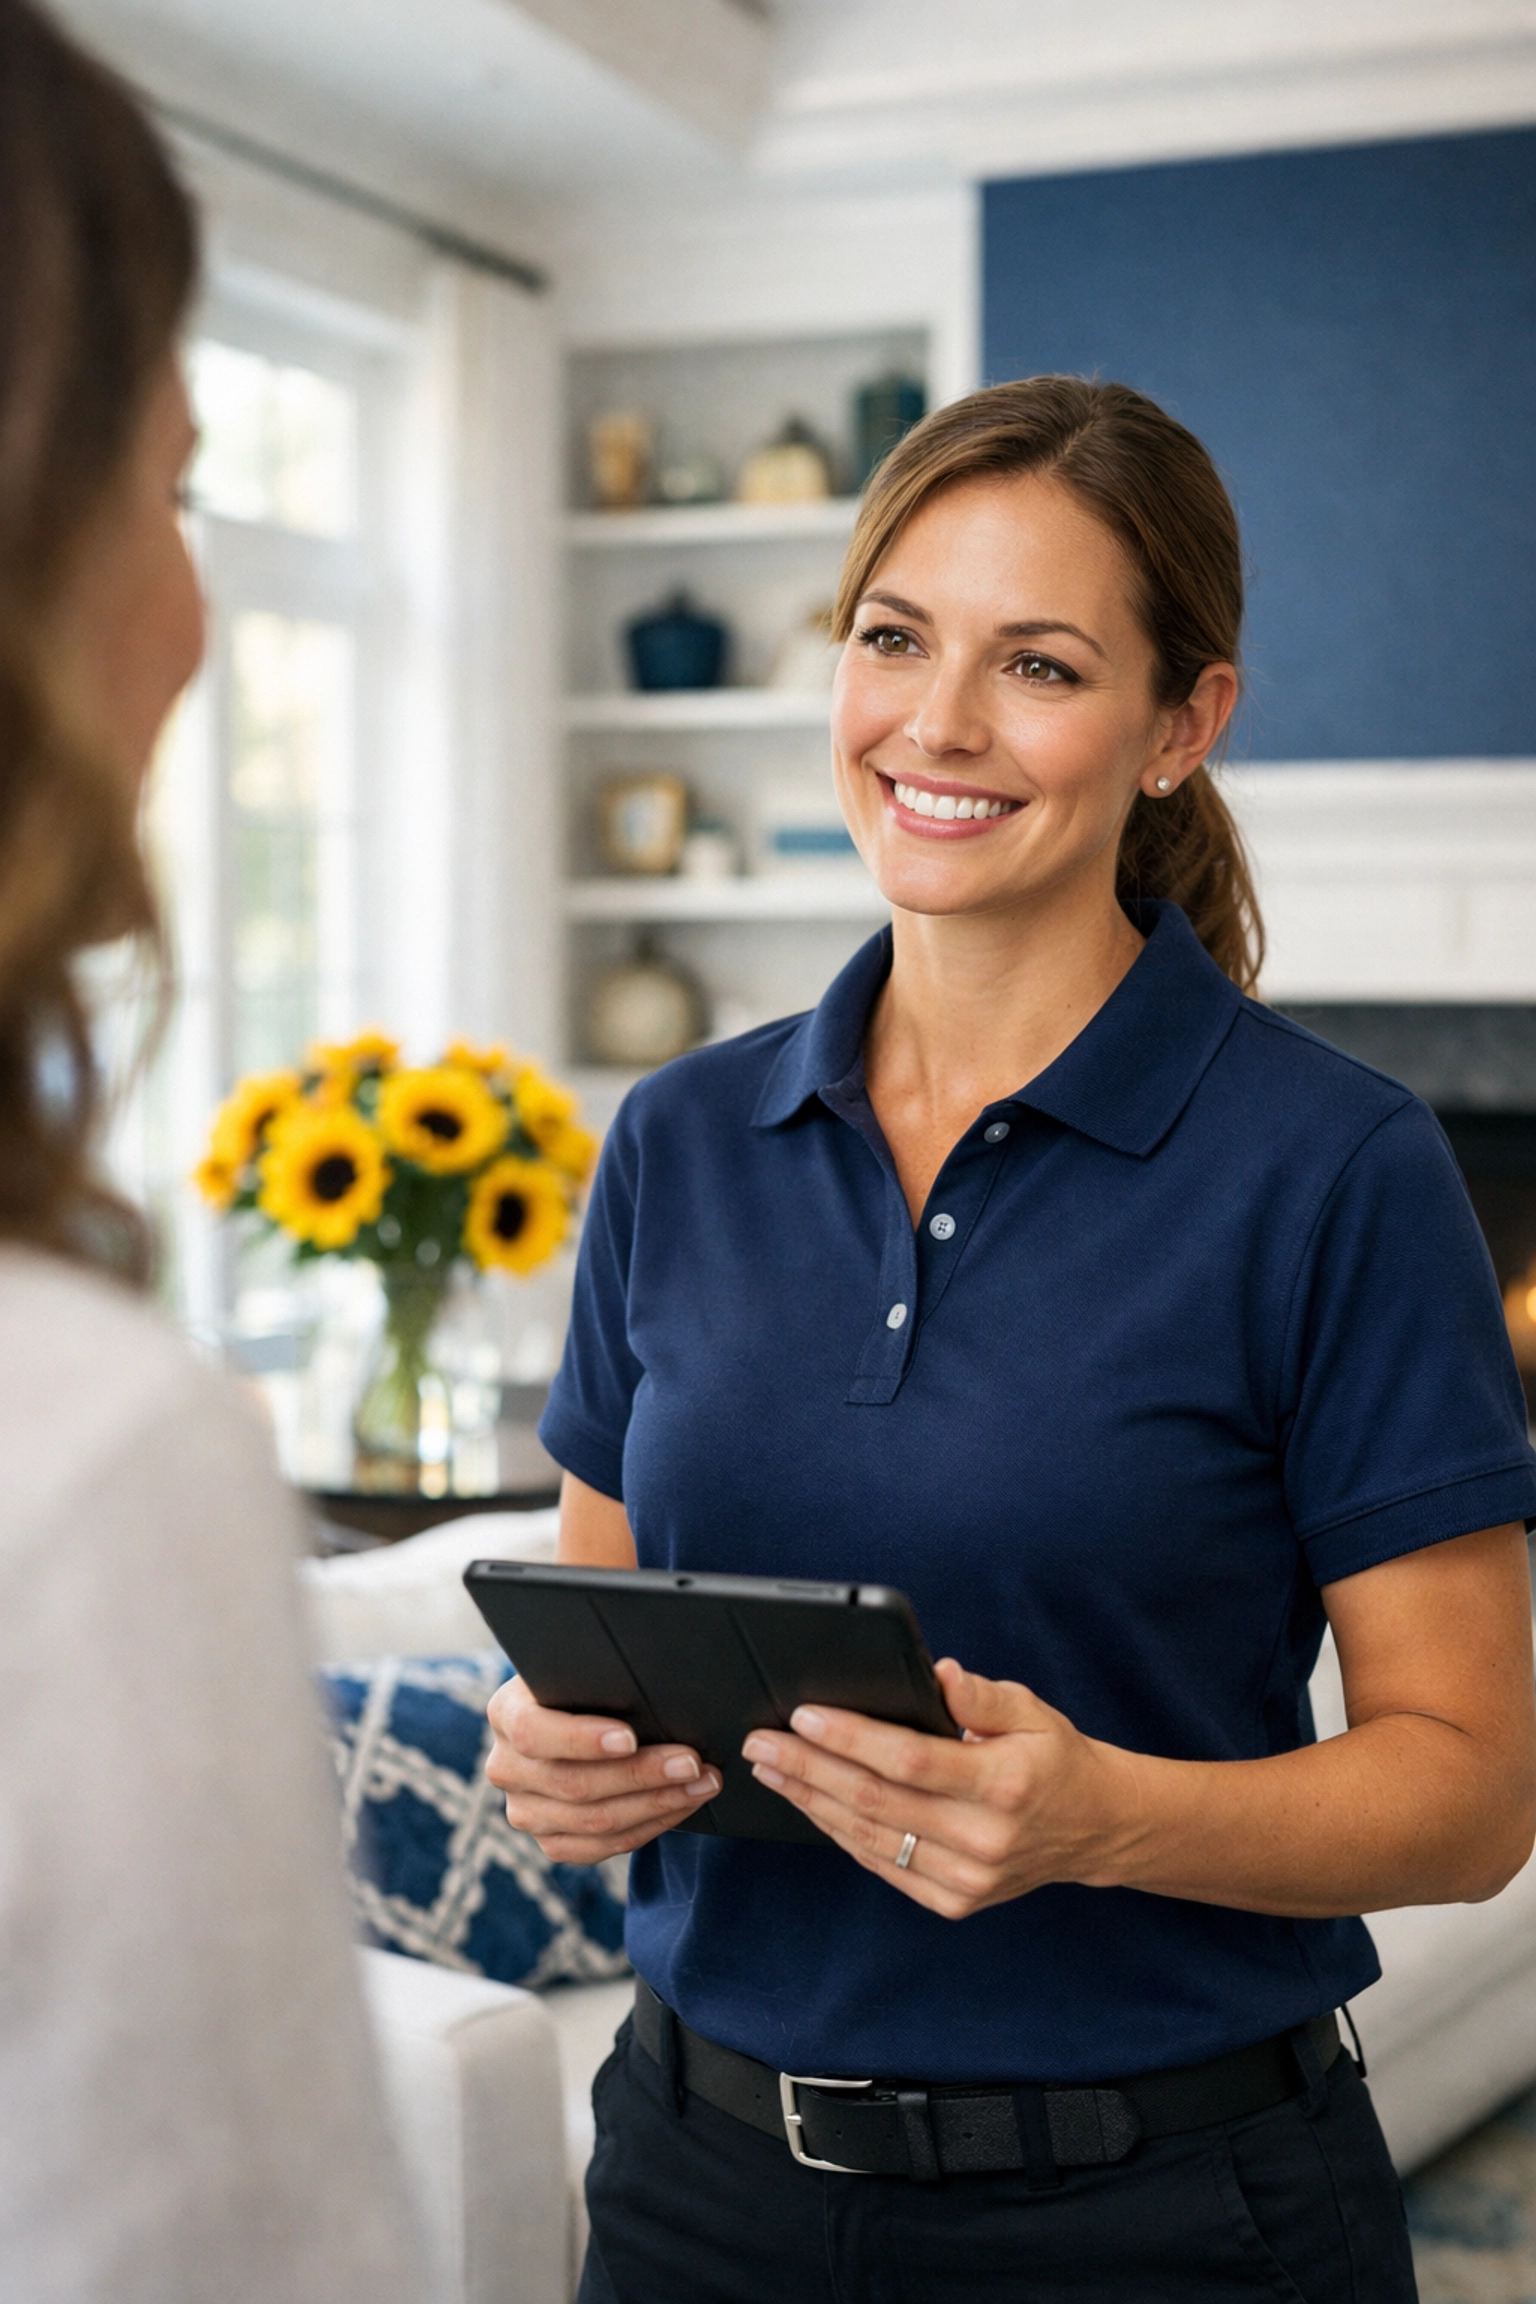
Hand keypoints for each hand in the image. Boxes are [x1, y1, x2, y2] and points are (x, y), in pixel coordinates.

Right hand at [486, 1675, 720, 1862]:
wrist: (578, 1717)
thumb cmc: (590, 1682)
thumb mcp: (584, 1667)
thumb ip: (602, 1670)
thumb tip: (655, 1672)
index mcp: (506, 1714)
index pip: (533, 1732)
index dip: (581, 1738)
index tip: (630, 1737)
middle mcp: (506, 1768)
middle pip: (574, 1783)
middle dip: (642, 1774)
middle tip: (692, 1762)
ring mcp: (525, 1811)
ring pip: (593, 1821)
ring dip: (658, 1804)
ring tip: (703, 1783)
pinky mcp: (551, 1842)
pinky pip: (602, 1847)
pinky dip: (650, 1827)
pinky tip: (682, 1805)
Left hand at [742, 1658, 1136, 1918]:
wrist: (1094, 1828)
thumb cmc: (1053, 1758)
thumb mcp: (1031, 1710)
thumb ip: (981, 1695)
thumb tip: (937, 1673)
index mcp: (1003, 1783)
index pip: (909, 1760)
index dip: (850, 1738)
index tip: (803, 1715)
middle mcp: (984, 1838)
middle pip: (877, 1802)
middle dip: (810, 1768)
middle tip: (761, 1743)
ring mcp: (968, 1878)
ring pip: (871, 1838)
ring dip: (813, 1802)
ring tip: (772, 1770)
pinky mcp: (955, 1901)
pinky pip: (884, 1865)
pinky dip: (841, 1834)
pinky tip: (812, 1805)